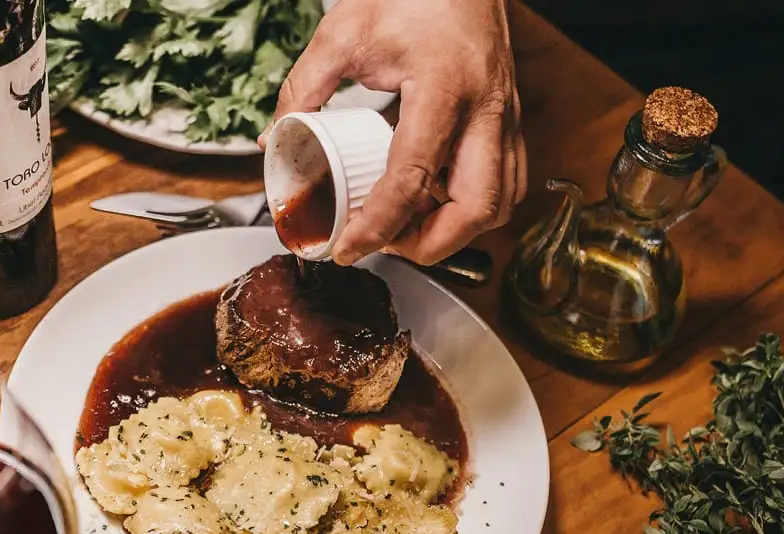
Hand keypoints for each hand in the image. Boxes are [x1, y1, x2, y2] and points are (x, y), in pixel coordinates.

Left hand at [270, 0, 525, 265]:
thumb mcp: (343, 33)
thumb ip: (304, 87)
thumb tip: (273, 139)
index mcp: (442, 87)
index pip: (412, 177)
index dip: (379, 226)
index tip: (349, 249)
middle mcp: (485, 108)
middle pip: (478, 208)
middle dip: (432, 244)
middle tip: (388, 245)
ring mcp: (505, 117)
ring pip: (501, 203)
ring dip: (457, 230)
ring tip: (409, 225)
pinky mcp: (510, 121)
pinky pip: (508, 183)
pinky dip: (473, 206)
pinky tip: (435, 199)